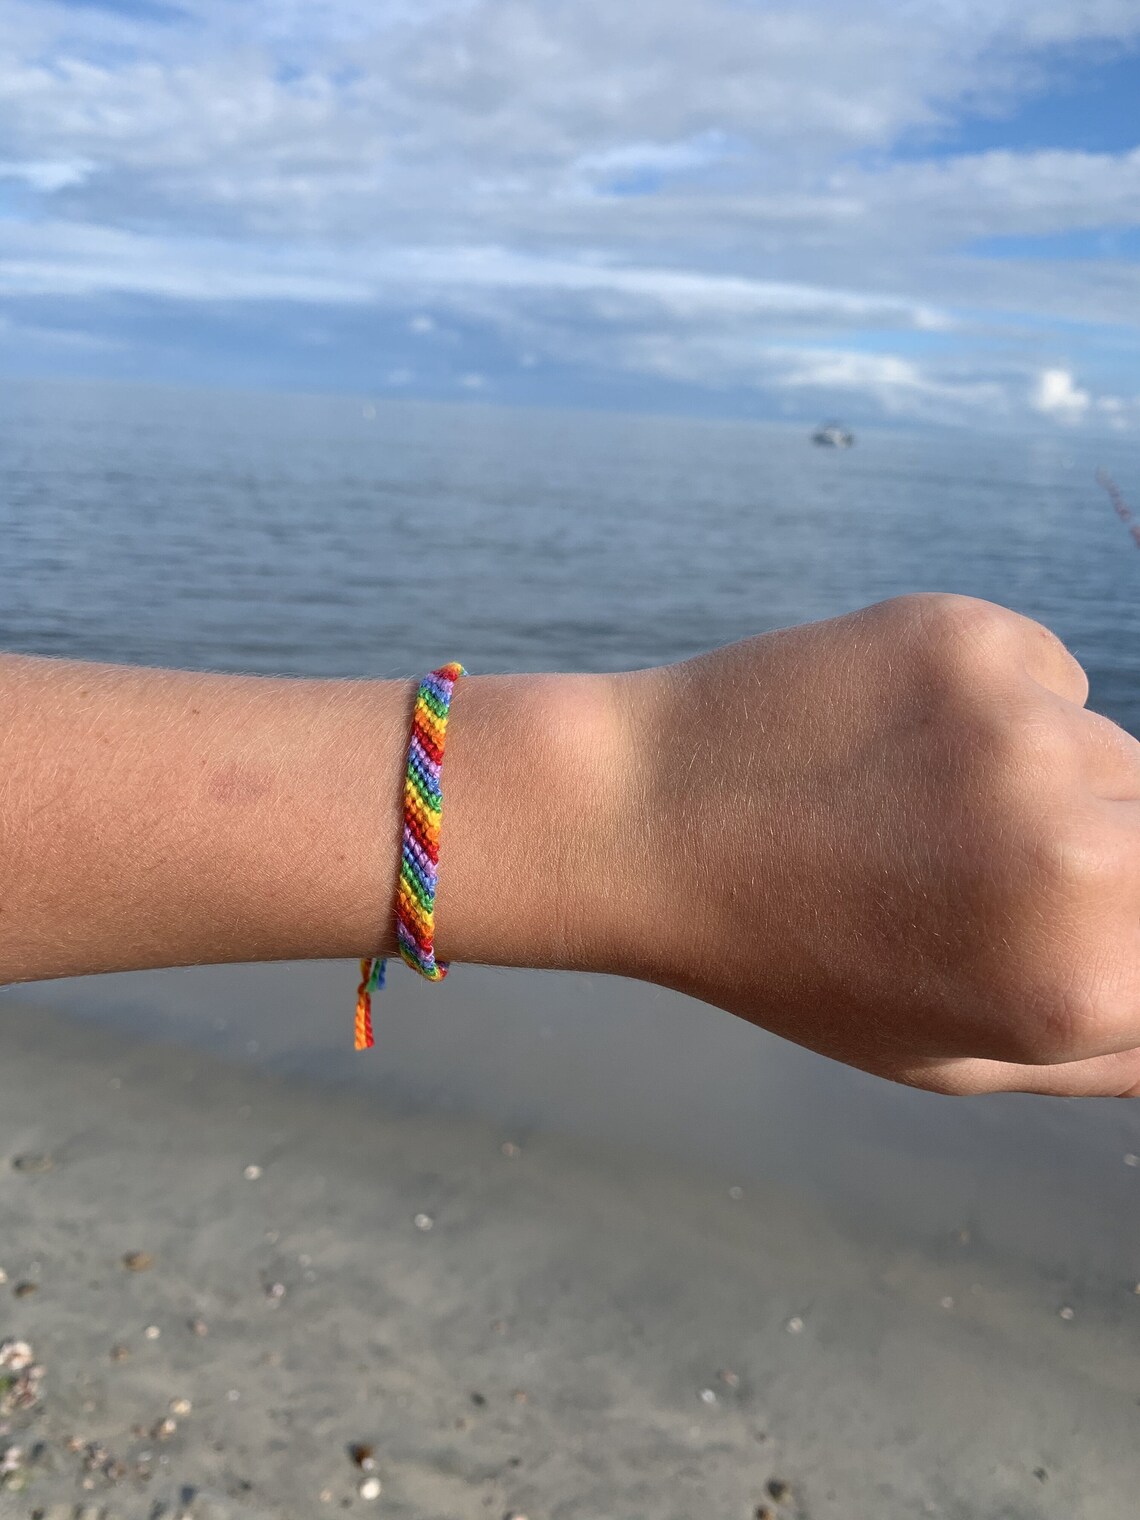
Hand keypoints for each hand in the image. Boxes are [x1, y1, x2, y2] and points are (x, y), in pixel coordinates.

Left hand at [616, 593, 1139, 1095]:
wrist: (643, 819)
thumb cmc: (790, 956)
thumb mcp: (947, 1056)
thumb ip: (1109, 1055)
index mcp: (1075, 982)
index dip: (1122, 925)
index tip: (1055, 907)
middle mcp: (1071, 854)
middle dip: (1113, 862)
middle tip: (984, 866)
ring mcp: (1020, 729)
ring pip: (1117, 754)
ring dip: (1055, 783)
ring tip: (922, 805)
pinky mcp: (972, 636)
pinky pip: (1051, 677)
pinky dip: (1005, 707)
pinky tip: (901, 740)